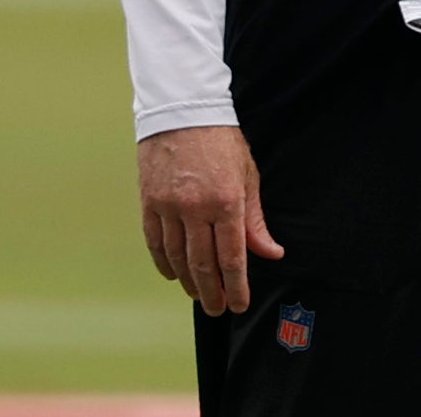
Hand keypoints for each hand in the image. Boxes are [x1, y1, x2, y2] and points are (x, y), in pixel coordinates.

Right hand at [136, 124, 283, 315]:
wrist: (183, 110)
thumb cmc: (223, 141)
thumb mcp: (248, 175)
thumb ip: (255, 220)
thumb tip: (271, 253)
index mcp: (226, 201)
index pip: (232, 257)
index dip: (236, 286)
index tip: (240, 304)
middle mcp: (195, 209)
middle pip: (203, 265)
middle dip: (213, 293)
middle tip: (219, 310)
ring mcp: (168, 207)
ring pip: (177, 258)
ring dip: (189, 282)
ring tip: (200, 296)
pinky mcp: (149, 202)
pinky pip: (155, 242)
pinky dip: (164, 263)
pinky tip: (173, 274)